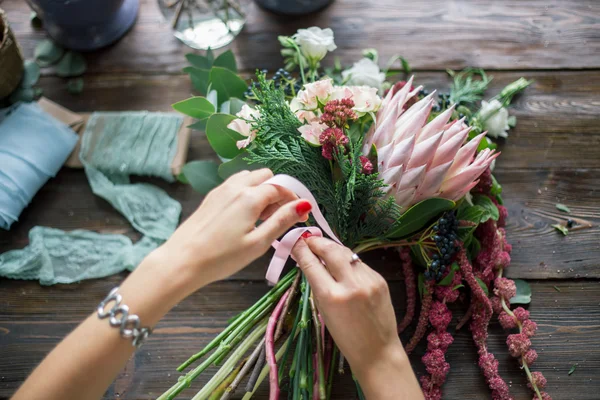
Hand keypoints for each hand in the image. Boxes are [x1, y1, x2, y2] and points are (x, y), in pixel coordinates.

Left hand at [160, 168, 311, 291]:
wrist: (182, 261)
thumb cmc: (221, 258)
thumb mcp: (258, 243)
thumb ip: (282, 221)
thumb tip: (303, 205)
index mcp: (250, 197)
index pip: (280, 187)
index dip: (294, 200)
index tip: (301, 216)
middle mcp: (235, 187)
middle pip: (265, 176)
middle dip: (278, 192)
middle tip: (279, 217)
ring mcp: (221, 190)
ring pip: (249, 178)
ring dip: (261, 190)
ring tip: (262, 217)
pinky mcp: (211, 197)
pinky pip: (235, 185)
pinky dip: (247, 193)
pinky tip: (244, 216)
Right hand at [292, 236, 422, 399]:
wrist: (377, 350)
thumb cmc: (345, 336)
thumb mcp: (323, 311)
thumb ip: (317, 284)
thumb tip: (309, 260)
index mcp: (332, 296)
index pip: (312, 263)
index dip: (301, 249)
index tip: (295, 241)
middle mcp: (351, 284)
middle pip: (330, 250)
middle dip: (317, 242)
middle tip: (308, 239)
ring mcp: (368, 279)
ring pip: (346, 253)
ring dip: (332, 248)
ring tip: (322, 247)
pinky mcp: (380, 279)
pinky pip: (358, 263)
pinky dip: (347, 260)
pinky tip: (341, 263)